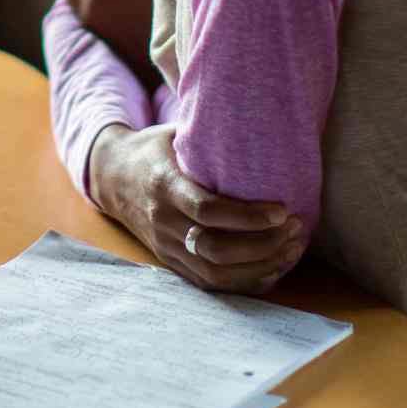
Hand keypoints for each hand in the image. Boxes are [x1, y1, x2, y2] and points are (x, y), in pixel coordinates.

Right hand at [89, 124, 304, 294]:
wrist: (111, 177)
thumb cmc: (154, 150)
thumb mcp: (175, 133)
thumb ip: (208, 136)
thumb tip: (260, 123)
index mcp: (164, 185)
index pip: (207, 211)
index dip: (248, 217)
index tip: (282, 210)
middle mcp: (163, 222)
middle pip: (216, 250)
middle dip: (263, 245)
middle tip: (296, 228)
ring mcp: (166, 247)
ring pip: (216, 274)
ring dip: (260, 267)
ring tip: (292, 248)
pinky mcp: (172, 263)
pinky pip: (211, 284)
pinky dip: (246, 282)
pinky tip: (274, 268)